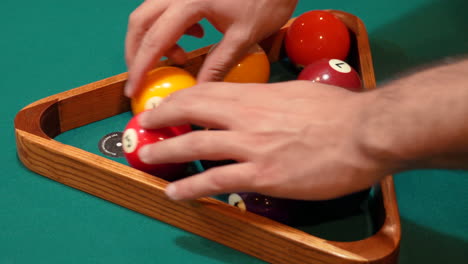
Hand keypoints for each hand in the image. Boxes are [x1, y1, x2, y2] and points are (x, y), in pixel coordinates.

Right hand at [125, 0, 297, 96]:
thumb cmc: (266, 0)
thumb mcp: (242, 37)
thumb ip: (217, 64)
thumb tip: (198, 89)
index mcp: (190, 3)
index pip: (155, 40)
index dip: (140, 67)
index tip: (134, 88)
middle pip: (140, 22)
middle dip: (136, 52)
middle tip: (144, 75)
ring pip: (149, 13)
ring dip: (154, 38)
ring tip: (181, 57)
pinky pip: (165, 7)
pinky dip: (170, 26)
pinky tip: (195, 34)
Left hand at [136, 81, 393, 199]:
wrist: (365, 133)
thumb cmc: (338, 112)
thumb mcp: (298, 93)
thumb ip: (270, 100)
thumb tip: (257, 106)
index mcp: (257, 95)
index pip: (207, 91)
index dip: (180, 98)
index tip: (167, 104)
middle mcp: (247, 117)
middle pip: (193, 111)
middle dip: (163, 117)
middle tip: (146, 124)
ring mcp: (251, 147)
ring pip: (195, 144)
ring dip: (166, 150)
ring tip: (148, 155)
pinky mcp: (262, 175)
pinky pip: (216, 180)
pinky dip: (191, 187)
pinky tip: (176, 191)